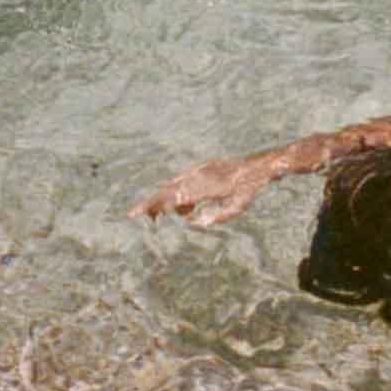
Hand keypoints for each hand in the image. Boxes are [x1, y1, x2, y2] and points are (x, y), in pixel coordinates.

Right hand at [130, 157, 260, 226]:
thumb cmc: (249, 189)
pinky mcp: (202, 166)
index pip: (168, 199)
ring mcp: (198, 170)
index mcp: (200, 187)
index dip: (150, 206)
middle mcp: (195, 176)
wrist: (257, 166)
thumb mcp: (236, 208)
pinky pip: (184, 180)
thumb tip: (194, 224)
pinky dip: (182, 194)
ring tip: (187, 215)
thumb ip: (215, 217)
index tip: (133, 214)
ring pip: (174, 186)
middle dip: (155, 206)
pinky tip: (189, 206)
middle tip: (152, 221)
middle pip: (165, 192)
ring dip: (174, 203)